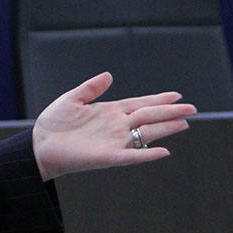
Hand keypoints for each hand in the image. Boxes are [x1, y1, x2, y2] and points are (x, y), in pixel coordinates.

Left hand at [31, 72, 196, 181]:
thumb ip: (91, 88)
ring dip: (165, 129)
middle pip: (148, 116)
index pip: (139, 103)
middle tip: (191, 108)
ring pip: (146, 133)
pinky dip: (147, 154)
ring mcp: (114, 141)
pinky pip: (132, 156)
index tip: (176, 96)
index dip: (157, 99)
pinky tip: (164, 151)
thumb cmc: (54, 123)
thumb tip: (109, 75)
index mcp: (109, 111)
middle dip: (170, 111)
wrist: (40, 145)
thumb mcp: (72, 99)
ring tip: (184, 123)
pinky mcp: (108, 156)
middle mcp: (116, 125)